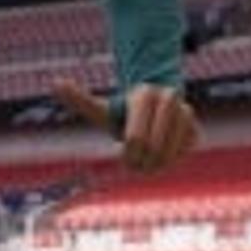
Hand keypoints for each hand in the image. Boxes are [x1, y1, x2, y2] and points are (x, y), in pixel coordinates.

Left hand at [54, 80, 202, 171]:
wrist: (156, 107)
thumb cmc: (124, 112)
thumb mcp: (102, 109)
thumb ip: (80, 99)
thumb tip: (55, 83)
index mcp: (143, 94)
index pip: (135, 138)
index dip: (129, 156)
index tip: (125, 159)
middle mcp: (168, 98)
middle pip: (153, 147)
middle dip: (142, 163)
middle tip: (136, 167)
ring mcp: (185, 112)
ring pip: (172, 151)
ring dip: (158, 164)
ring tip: (149, 166)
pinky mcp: (196, 127)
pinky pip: (185, 151)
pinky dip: (173, 159)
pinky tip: (164, 158)